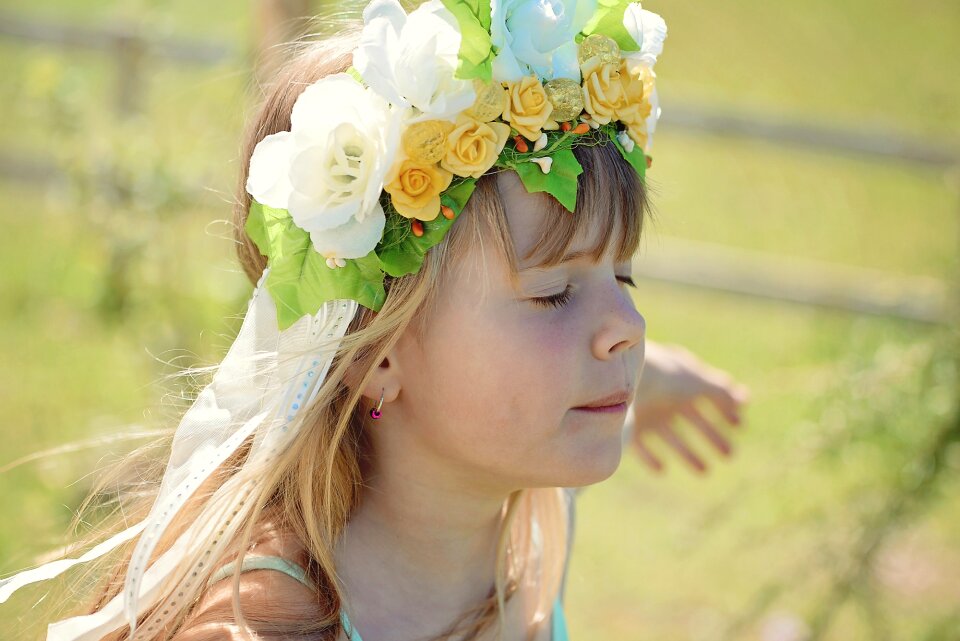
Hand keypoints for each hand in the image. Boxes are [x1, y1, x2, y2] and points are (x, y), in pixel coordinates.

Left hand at [626, 341, 750, 474]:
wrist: (619, 383)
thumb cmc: (660, 378)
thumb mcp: (695, 384)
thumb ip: (720, 392)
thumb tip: (746, 398)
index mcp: (679, 380)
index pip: (707, 396)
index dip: (725, 411)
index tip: (741, 427)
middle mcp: (662, 397)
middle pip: (692, 420)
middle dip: (712, 436)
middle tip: (730, 455)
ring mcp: (644, 413)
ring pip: (671, 436)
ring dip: (688, 453)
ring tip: (705, 472)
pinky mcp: (627, 428)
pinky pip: (641, 446)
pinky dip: (651, 458)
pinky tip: (661, 470)